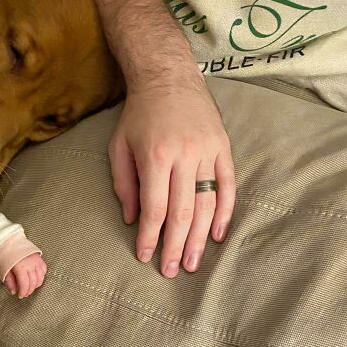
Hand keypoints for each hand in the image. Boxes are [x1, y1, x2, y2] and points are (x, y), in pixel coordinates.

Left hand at [4, 253, 46, 297]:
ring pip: (40, 277)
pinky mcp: (39, 257)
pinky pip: (44, 270)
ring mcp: (36, 260)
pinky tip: (35, 279)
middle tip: (24, 293)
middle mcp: (30, 264)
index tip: (20, 295)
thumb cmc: (3, 254)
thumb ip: (9, 281)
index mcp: (20, 267)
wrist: (7, 240)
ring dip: (36, 285)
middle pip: (33, 282)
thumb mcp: (2, 269)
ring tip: (30, 287)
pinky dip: (41, 276)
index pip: (25, 284)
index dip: (23, 292)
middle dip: (29, 290)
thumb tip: (13, 291)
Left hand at [109, 78, 235, 276]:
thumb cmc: (138, 115)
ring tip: (194, 262)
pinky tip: (218, 235)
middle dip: (176, 246)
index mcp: (156, 157)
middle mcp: (184, 156)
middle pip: (183, 212)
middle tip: (172, 270)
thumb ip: (124, 185)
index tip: (145, 257)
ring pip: (207, 203)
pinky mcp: (223, 147)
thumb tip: (133, 220)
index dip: (150, 236)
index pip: (154, 208)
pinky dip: (225, 212)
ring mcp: (207, 152)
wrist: (168, 76)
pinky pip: (228, 186)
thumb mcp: (119, 147)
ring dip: (201, 237)